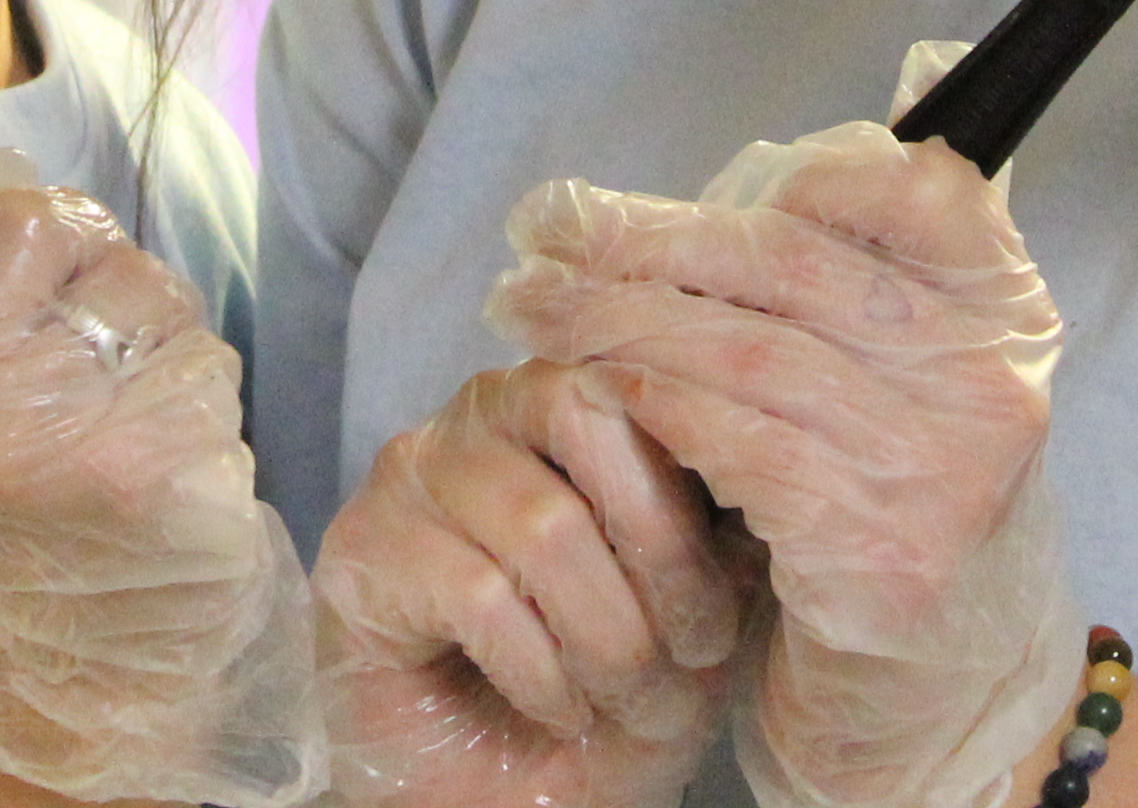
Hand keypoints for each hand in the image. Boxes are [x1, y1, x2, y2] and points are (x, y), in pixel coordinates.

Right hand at [0, 94, 319, 807]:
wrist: (95, 622)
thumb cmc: (7, 459)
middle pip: (16, 215)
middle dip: (54, 246)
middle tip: (46, 331)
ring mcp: (42, 438)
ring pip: (112, 259)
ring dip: (124, 296)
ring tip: (102, 378)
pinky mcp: (143, 454)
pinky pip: (178, 316)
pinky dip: (178, 347)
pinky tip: (150, 413)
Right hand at [314, 361, 754, 807]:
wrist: (492, 801)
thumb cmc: (600, 703)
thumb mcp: (690, 622)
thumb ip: (724, 542)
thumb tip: (773, 483)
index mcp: (570, 399)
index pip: (640, 373)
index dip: (700, 480)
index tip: (730, 603)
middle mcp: (484, 410)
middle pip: (588, 416)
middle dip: (661, 554)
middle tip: (691, 655)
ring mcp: (414, 473)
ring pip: (543, 523)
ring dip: (608, 638)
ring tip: (627, 702)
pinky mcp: (363, 553)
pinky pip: (481, 596)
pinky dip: (541, 672)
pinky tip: (558, 709)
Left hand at [490, 126, 1078, 807]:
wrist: (939, 700)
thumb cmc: (895, 514)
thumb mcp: (902, 386)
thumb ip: (843, 289)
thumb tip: (706, 198)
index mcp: (1002, 315)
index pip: (916, 191)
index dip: (793, 170)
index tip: (689, 176)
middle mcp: (985, 380)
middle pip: (790, 265)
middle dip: (647, 238)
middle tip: (545, 228)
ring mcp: (939, 467)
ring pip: (741, 351)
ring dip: (615, 319)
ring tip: (531, 304)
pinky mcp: (877, 549)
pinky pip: (732, 446)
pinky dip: (650, 406)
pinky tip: (590, 388)